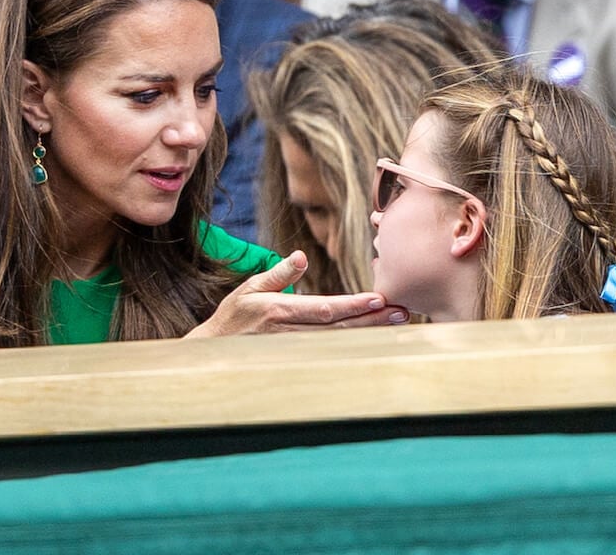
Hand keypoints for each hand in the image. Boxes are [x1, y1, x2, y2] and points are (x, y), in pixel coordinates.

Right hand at [185, 251, 409, 336]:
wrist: (214, 352)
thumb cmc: (234, 316)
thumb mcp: (251, 288)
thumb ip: (280, 273)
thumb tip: (302, 256)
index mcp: (279, 311)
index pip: (325, 308)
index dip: (353, 305)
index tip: (378, 298)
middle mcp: (290, 332)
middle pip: (339, 327)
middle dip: (372, 320)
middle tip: (401, 312)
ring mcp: (295, 349)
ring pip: (338, 341)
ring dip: (369, 332)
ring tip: (396, 321)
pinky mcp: (297, 359)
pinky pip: (330, 351)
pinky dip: (354, 344)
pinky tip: (375, 337)